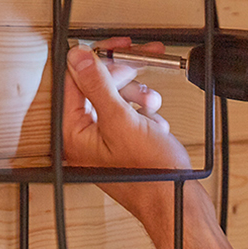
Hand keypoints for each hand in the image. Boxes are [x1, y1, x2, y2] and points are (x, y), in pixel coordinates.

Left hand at [63, 38, 190, 212]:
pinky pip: (127, 113)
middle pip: (97, 86)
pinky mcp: (119, 142)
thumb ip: (98, 86)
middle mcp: (82, 135)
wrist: (174, 201)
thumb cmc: (149, 175)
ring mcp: (101, 140)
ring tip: (151, 105)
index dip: (100, 59)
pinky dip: (143, 113)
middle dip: (124, 77)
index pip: (77, 80)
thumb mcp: (123, 121)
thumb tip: (78, 58)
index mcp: (73, 131)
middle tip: (144, 62)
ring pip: (115, 98)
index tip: (119, 47)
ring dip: (137, 95)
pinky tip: (154, 122)